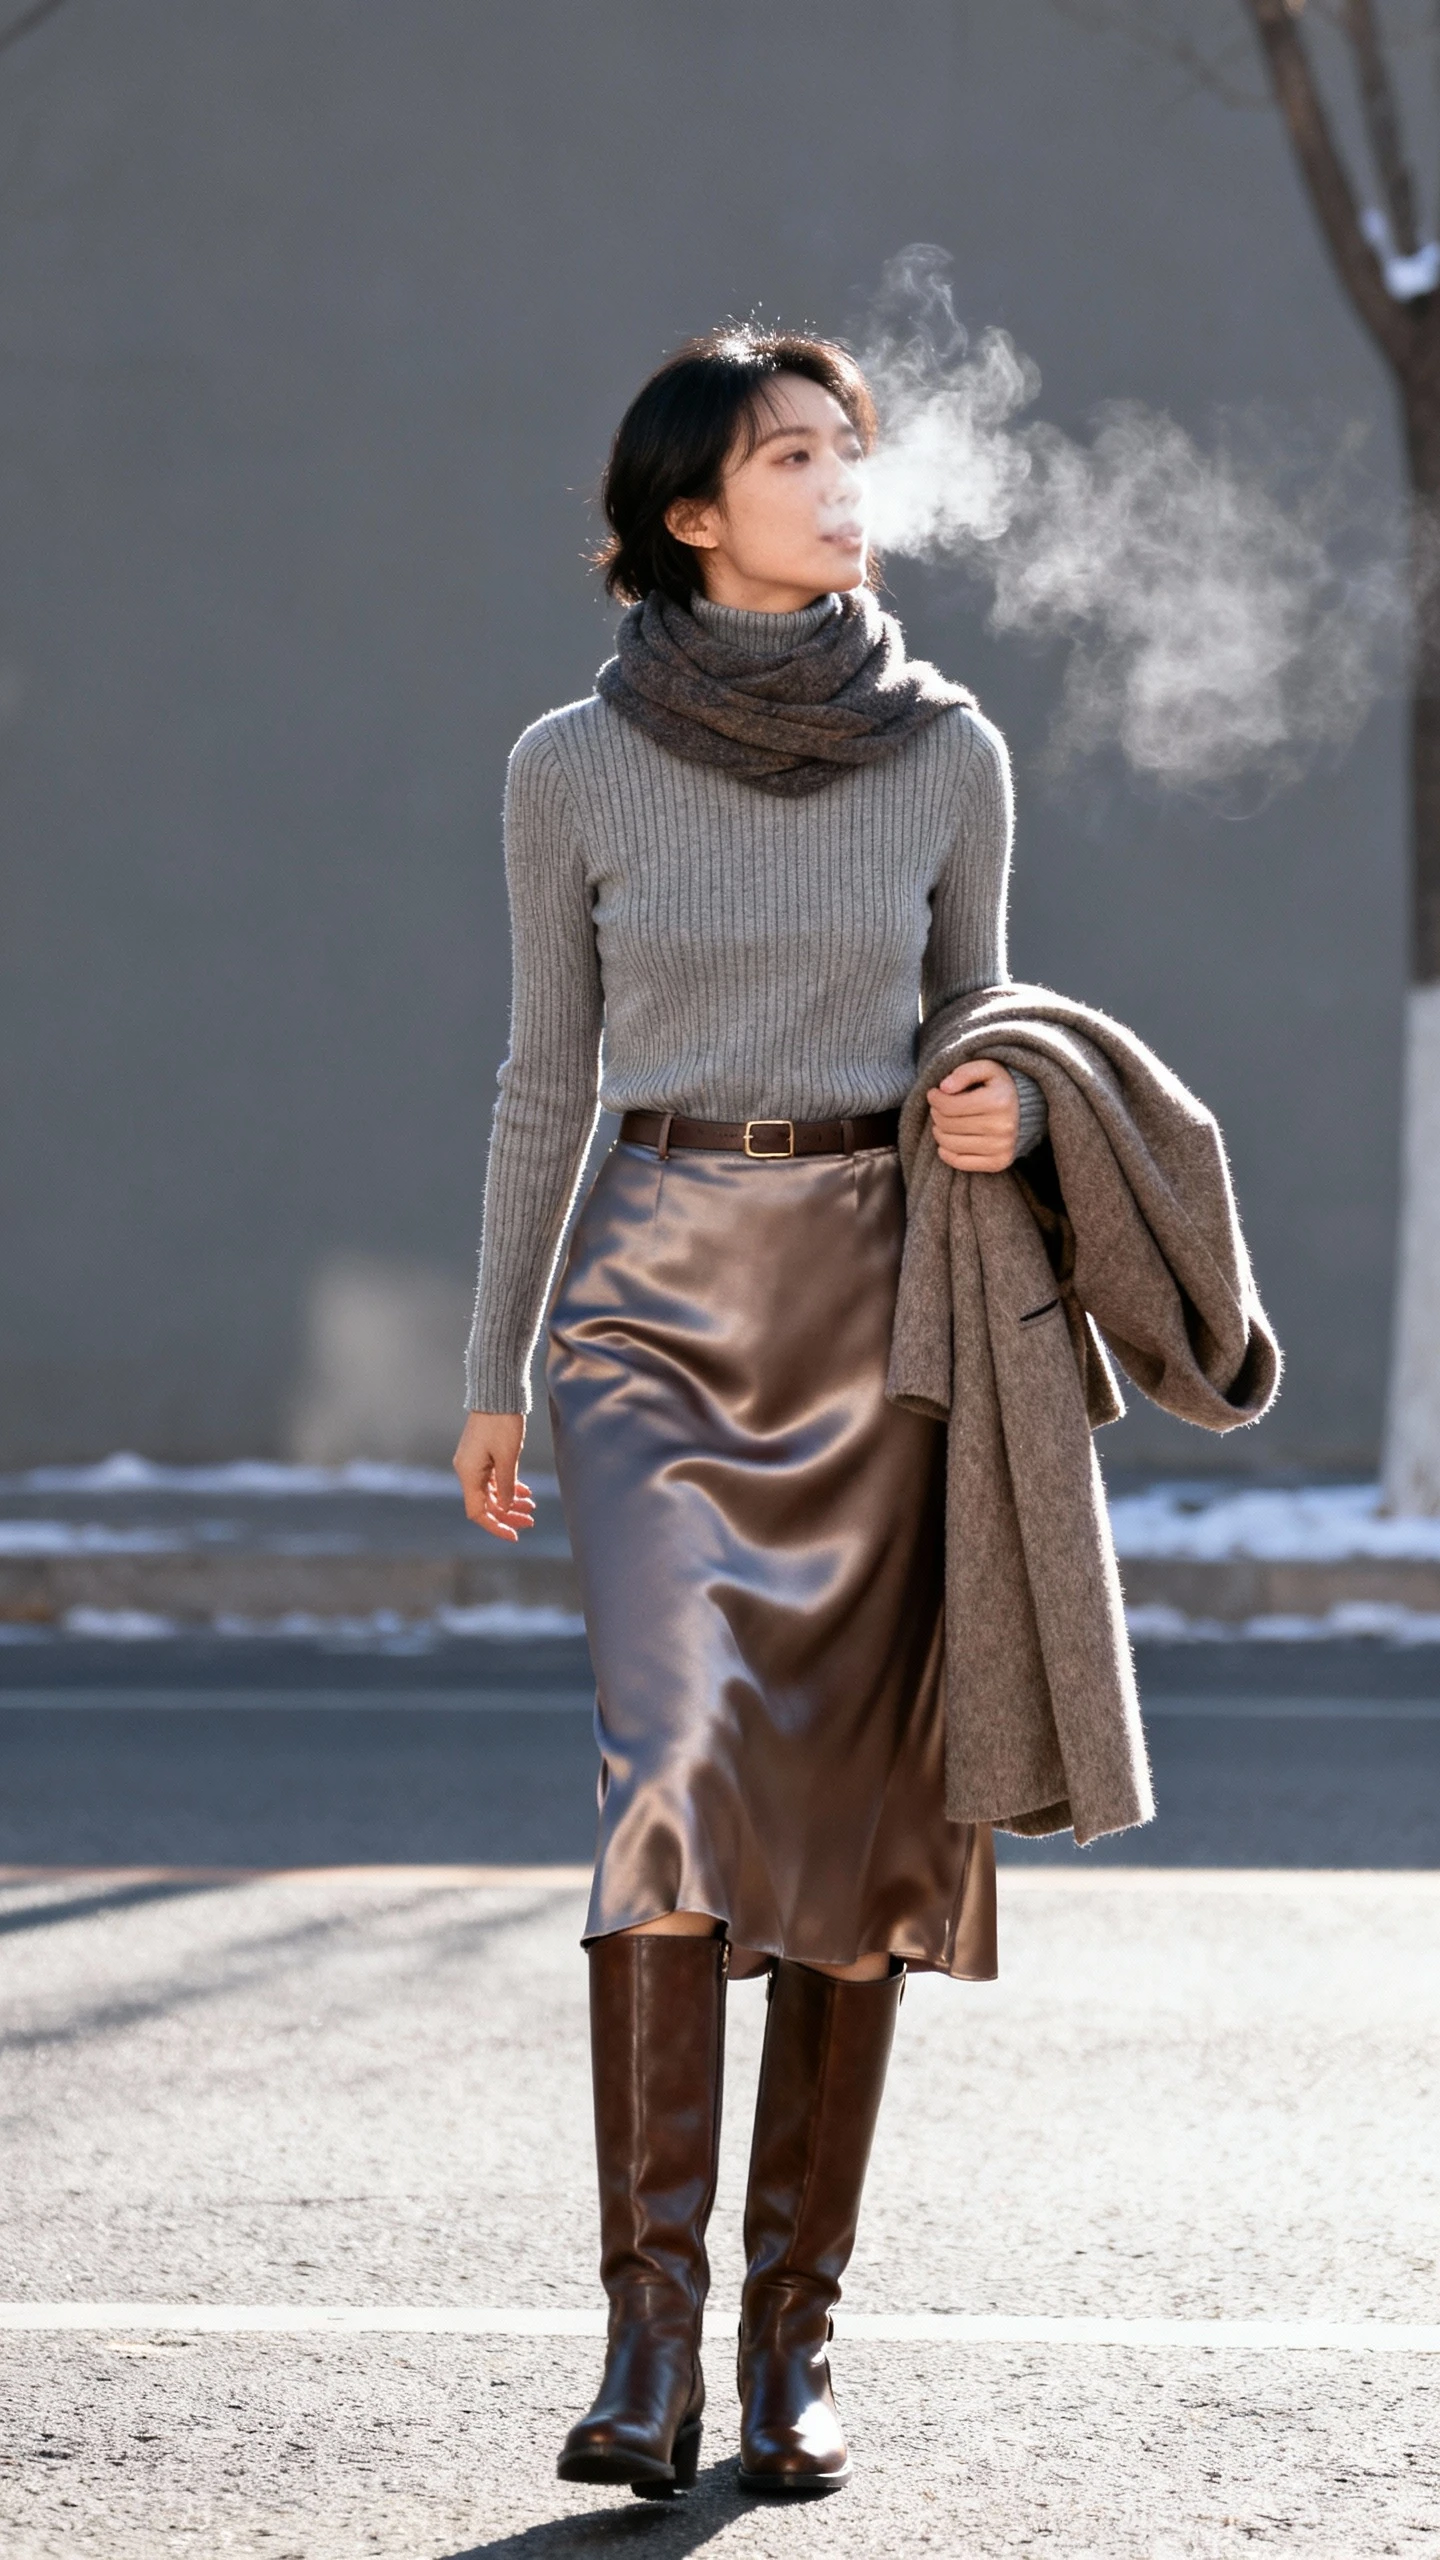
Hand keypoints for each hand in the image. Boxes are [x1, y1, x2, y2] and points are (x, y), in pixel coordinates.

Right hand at [452, 1410, 534, 1541]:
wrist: (497, 1393)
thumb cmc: (501, 1423)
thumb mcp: (507, 1457)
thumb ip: (506, 1486)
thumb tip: (506, 1508)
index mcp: (468, 1473)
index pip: (478, 1512)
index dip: (496, 1526)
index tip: (515, 1534)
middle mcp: (467, 1470)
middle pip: (486, 1503)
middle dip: (508, 1514)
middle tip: (531, 1520)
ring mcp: (474, 1462)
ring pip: (492, 1491)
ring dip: (510, 1500)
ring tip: (531, 1505)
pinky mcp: (482, 1454)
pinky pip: (494, 1478)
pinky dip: (508, 1486)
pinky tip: (524, 1490)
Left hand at [927, 1056, 1020, 1172]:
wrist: (1023, 1110)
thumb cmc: (998, 1087)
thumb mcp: (986, 1068)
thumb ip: (964, 1072)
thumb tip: (944, 1087)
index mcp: (999, 1101)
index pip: (948, 1105)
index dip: (935, 1098)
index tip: (934, 1093)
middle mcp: (1002, 1127)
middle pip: (947, 1124)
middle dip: (936, 1113)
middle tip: (939, 1107)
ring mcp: (1001, 1147)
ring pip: (949, 1143)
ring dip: (939, 1131)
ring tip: (943, 1122)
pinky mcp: (999, 1163)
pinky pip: (959, 1162)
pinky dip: (946, 1152)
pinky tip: (947, 1140)